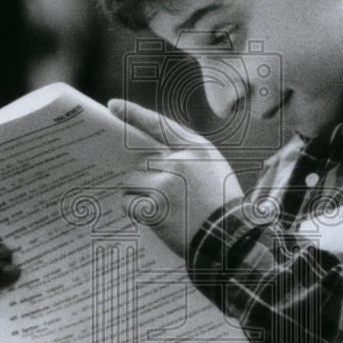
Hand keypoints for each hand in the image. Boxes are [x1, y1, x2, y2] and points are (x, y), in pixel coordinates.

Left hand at [109, 99, 241, 258]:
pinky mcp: (154, 208)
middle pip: (140, 161)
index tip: (113, 106)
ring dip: (138, 193)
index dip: (134, 114)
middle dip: (143, 176)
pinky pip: (130, 202)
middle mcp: (179, 162)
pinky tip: (155, 217)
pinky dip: (137, 210)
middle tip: (159, 192)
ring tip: (162, 207)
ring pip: (131, 181)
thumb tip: (149, 156)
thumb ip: (185, 155)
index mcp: (195, 148)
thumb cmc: (221, 203)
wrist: (229, 236)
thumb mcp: (213, 167)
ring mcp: (164, 185)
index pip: (159, 124)